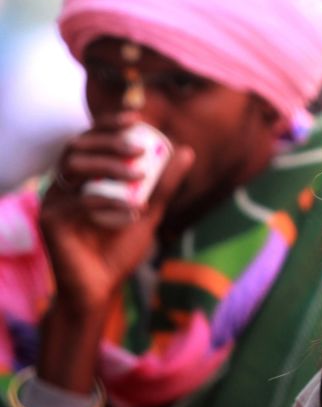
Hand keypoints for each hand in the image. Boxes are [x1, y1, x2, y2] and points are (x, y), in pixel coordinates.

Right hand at [39, 111, 193, 312]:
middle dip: (108, 141)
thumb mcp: (149, 211)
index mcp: (82, 177)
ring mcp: (54, 201)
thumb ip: (164, 184)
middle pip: (77, 146)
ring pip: (74, 167)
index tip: (136, 119)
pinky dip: (109, 202)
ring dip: (108, 166)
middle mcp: (63, 184)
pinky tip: (133, 211)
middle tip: (139, 148)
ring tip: (139, 176)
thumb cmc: (120, 247)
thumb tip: (186, 151)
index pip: (89, 139)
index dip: (108, 124)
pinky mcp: (50, 221)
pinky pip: (78, 202)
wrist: (102, 287)